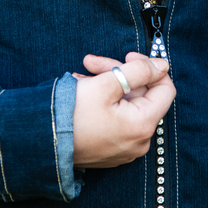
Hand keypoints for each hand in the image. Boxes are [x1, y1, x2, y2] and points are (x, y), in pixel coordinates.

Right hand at [73, 53, 175, 168]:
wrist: (41, 142)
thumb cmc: (73, 113)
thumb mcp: (106, 83)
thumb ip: (139, 71)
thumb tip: (162, 65)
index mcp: (143, 125)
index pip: (165, 89)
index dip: (149, 67)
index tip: (128, 56)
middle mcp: (139, 141)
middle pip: (141, 95)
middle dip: (118, 74)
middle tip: (91, 63)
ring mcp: (125, 148)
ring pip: (126, 105)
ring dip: (108, 85)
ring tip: (80, 77)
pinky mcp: (111, 151)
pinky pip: (117, 120)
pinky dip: (104, 103)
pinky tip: (83, 92)